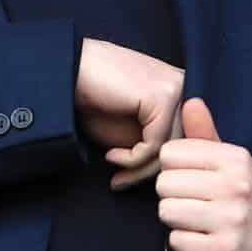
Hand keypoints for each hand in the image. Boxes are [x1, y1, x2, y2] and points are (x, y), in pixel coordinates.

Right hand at [74, 39, 184, 189]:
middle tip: (120, 182)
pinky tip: (111, 155)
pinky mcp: (162, 97)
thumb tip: (168, 173)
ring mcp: (176, 90)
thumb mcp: (128, 128)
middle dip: (148, 171)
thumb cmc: (92, 97)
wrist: (67, 68)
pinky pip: (155, 145)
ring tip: (115, 173)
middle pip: (180, 146)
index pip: (183, 140)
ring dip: (139, 170)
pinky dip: (131, 159)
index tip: (127, 178)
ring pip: (170, 148)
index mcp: (179, 92)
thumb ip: (151, 144)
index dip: (156, 165)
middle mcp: (184, 88)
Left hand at [156, 98, 251, 250]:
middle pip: (165, 183)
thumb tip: (191, 101)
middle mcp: (236, 186)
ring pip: (167, 211)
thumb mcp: (234, 164)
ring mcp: (231, 219)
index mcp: (237, 159)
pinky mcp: (222, 250)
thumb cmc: (247, 199)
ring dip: (176, 220)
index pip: (171, 153)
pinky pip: (176, 240)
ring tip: (197, 220)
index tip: (191, 178)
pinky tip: (202, 240)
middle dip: (172, 195)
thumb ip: (207, 135)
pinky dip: (184, 243)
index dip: (174, 168)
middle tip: (194, 202)